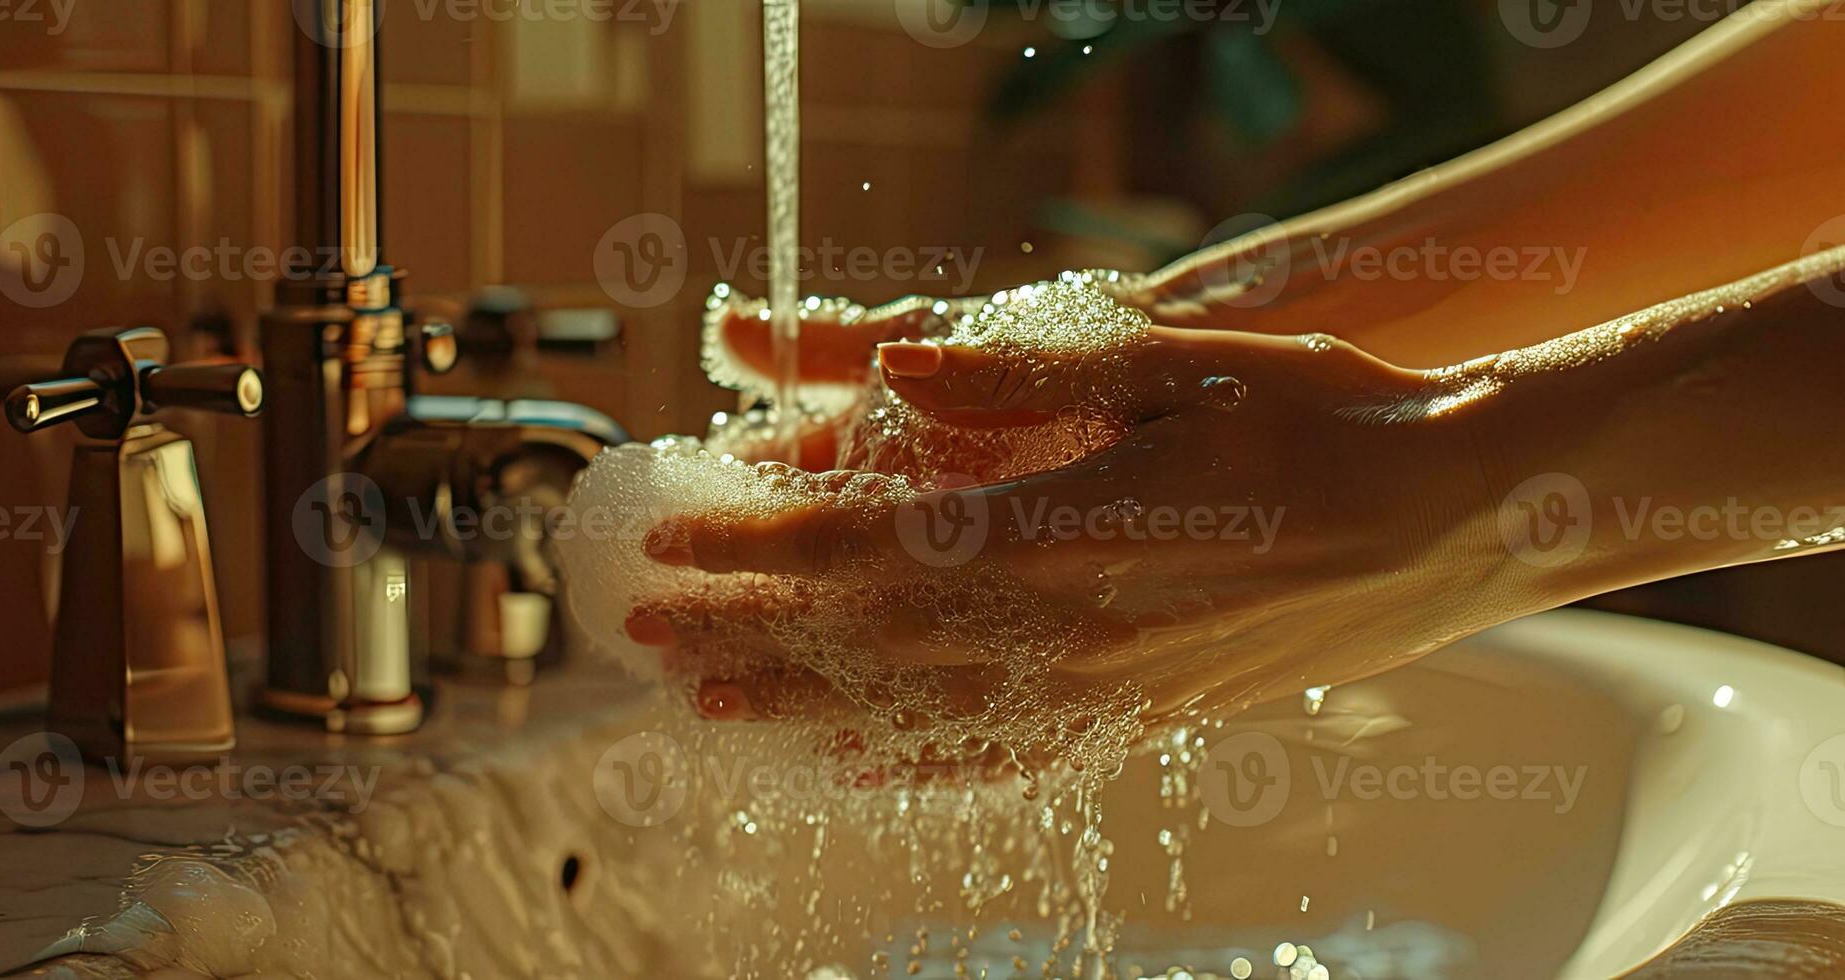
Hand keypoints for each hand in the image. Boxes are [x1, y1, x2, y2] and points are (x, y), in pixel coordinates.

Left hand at [632, 287, 1514, 759]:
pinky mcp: (1154, 716)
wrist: (1458, 516)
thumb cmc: (1327, 420)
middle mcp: (1077, 627)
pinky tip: (866, 771)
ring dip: (807, 709)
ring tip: (712, 712)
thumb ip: (1026, 384)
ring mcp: (1115, 687)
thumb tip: (897, 376)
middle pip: (870, 641)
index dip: (760, 548)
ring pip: (924, 712)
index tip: (677, 542)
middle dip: (747, 633)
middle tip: (644, 633)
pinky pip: (1017, 755)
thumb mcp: (1181, 364)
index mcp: (1070, 530)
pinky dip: (926, 765)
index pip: (870, 549)